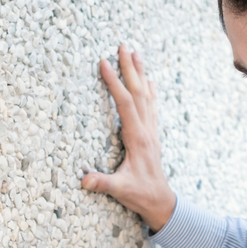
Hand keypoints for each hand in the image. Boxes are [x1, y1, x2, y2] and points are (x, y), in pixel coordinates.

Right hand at [81, 45, 175, 231]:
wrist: (161, 202)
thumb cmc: (140, 195)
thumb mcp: (120, 191)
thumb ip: (103, 184)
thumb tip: (84, 181)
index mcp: (137, 139)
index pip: (125, 104)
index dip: (114, 83)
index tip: (104, 63)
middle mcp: (146, 130)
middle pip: (138, 93)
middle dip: (130, 68)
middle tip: (124, 45)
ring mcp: (151, 132)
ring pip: (146, 96)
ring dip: (140, 74)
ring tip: (136, 53)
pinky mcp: (152, 136)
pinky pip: (151, 107)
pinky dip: (149, 91)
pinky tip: (149, 81)